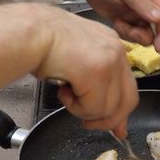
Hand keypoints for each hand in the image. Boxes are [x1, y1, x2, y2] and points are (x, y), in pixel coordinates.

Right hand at [33, 6, 137, 137]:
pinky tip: (63, 91)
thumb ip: (98, 87)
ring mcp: (110, 61)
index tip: (115, 127)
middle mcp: (117, 51)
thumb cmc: (43, 43)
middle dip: (108, 120)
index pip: (128, 87)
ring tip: (66, 95)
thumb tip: (115, 123)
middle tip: (88, 123)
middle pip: (128, 100)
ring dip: (84, 110)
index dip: (120, 111)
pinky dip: (76, 108)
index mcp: (112, 46)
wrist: (30, 32)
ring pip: (109, 108)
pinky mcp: (98, 72)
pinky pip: (94, 108)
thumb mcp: (77, 64)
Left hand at [76, 0, 159, 51]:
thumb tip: (158, 18)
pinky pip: (132, 32)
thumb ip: (140, 1)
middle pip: (156, 25)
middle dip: (146, 33)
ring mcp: (137, 11)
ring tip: (121, 24)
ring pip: (144, 31)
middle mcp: (148, 1)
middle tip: (133, 34)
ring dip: (134, 33)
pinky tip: (116, 22)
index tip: (159, 46)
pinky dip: (125, 32)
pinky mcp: (127, 19)